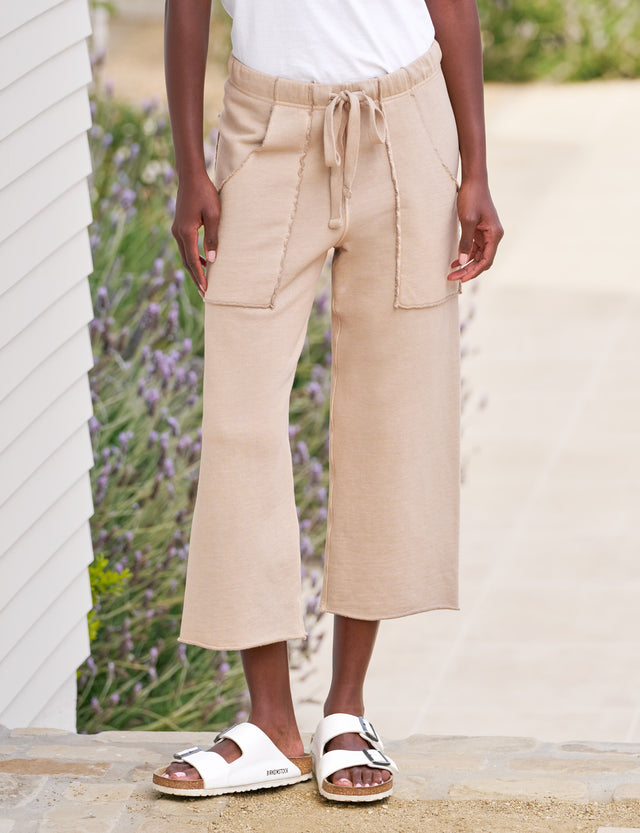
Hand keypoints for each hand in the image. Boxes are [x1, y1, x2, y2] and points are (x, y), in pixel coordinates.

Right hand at [171, 171, 219, 298]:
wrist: (190, 176)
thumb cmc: (205, 193)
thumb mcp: (214, 215)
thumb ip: (212, 238)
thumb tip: (212, 260)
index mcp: (186, 233)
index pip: (193, 261)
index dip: (201, 277)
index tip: (207, 291)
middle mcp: (178, 233)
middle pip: (187, 262)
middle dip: (196, 278)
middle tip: (205, 294)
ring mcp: (176, 230)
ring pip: (185, 255)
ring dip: (194, 269)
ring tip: (205, 282)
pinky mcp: (179, 226)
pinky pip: (185, 247)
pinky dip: (193, 257)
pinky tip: (203, 261)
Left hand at [448, 176, 503, 282]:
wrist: (473, 181)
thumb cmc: (472, 198)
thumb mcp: (467, 221)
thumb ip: (465, 242)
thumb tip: (462, 261)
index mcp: (494, 234)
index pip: (486, 260)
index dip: (474, 272)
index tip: (462, 279)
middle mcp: (493, 236)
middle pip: (482, 260)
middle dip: (468, 270)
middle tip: (452, 278)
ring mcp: (487, 234)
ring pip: (477, 256)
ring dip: (465, 264)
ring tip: (451, 272)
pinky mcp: (479, 231)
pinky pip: (473, 248)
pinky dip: (464, 255)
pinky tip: (454, 261)